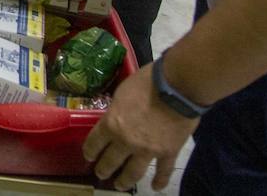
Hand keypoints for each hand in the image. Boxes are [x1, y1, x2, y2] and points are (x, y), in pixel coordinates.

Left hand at [82, 64, 198, 190]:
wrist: (177, 87)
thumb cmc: (148, 82)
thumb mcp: (122, 92)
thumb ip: (116, 109)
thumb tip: (115, 116)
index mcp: (112, 123)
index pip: (94, 142)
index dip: (90, 151)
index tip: (89, 156)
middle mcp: (126, 141)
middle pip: (111, 161)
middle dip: (103, 169)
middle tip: (101, 174)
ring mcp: (148, 150)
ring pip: (133, 173)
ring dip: (124, 181)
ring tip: (119, 186)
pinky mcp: (168, 153)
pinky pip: (163, 171)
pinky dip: (160, 180)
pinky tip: (156, 188)